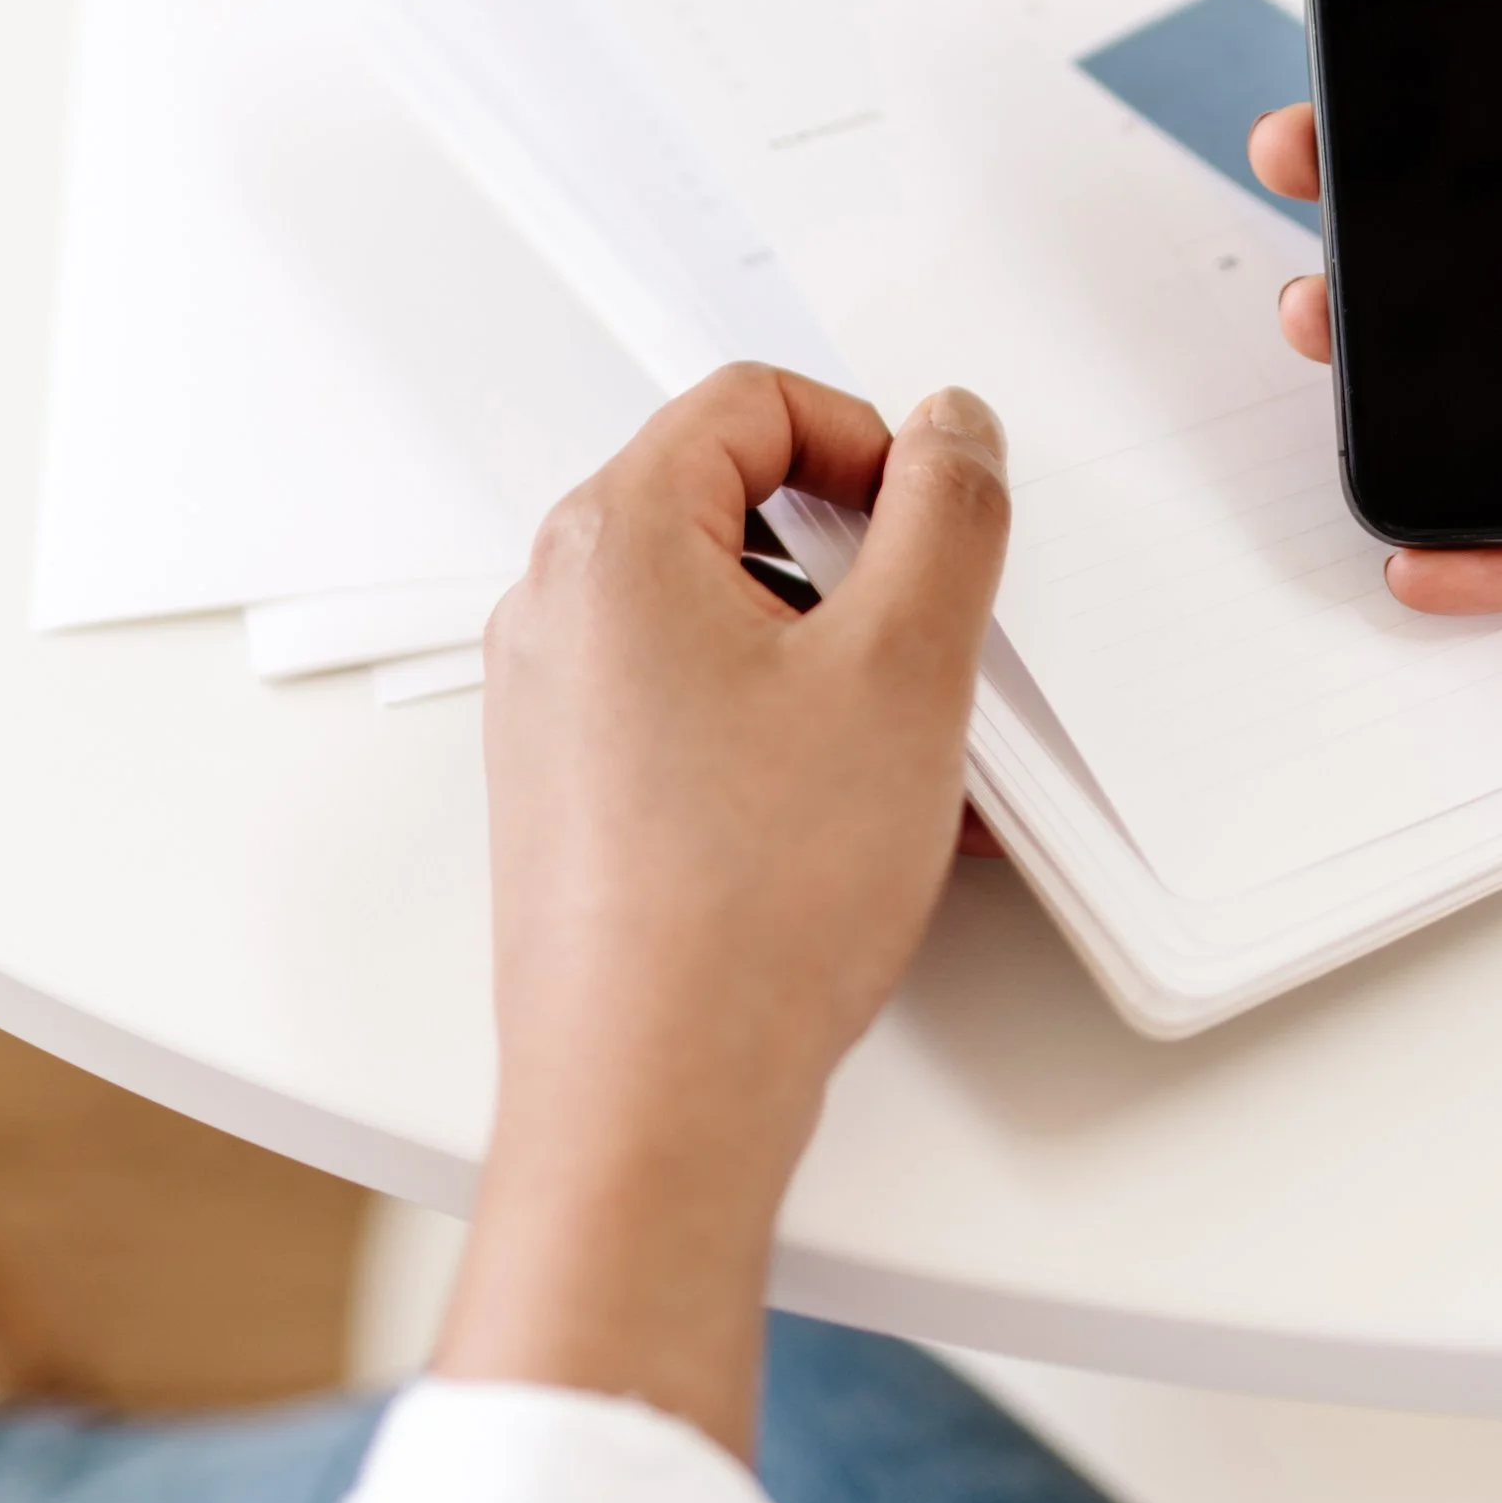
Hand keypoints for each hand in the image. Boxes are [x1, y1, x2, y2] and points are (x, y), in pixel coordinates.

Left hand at [434, 362, 1008, 1453]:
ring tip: (904, 752)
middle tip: (927, 640)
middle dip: (853, 561)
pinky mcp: (572, 792)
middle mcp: (557, 610)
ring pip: (719, 613)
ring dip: (827, 654)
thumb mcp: (902, 670)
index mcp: (611, 542)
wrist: (653, 1102)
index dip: (868, 441)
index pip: (751, 400)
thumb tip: (949, 432)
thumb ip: (944, 516)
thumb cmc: (745, 908)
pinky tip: (857, 816)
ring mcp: (552, 707)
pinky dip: (782, 728)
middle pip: (729, 500)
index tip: (933, 520)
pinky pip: (691, 705)